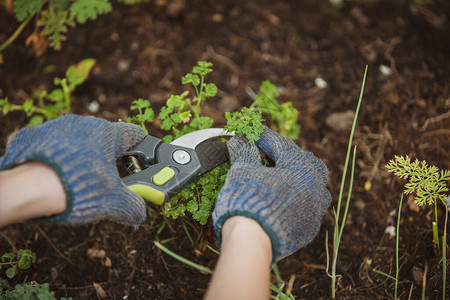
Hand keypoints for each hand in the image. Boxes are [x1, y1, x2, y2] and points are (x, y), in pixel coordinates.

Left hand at [0, 115, 146, 226]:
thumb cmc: (78, 189)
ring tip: (78, 180)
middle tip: (108, 179)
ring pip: (78, 141)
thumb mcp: (114, 202)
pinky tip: (56, 177)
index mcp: (108, 133)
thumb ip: (133, 206)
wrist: (31, 189)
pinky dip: (57, 159)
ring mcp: (57, 127)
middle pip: (104, 139)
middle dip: (108, 158)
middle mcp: (84, 123)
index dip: (140, 150)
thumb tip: (139, 213)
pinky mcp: (34, 135)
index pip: (133, 135)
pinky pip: (52, 145)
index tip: (139, 162)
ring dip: (82, 157)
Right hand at [212, 127, 330, 262]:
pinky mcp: (308, 228)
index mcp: (302, 167)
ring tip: (278, 173)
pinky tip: (281, 198)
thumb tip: (238, 139)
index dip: (265, 137)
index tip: (253, 132)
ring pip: (311, 186)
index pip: (282, 145)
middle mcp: (315, 187)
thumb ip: (244, 152)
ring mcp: (315, 210)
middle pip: (304, 163)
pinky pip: (306, 207)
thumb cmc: (247, 199)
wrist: (251, 242)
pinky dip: (295, 198)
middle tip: (268, 150)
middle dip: (286, 154)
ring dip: (296, 176)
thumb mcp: (243, 170)